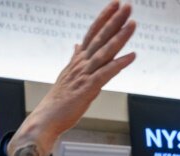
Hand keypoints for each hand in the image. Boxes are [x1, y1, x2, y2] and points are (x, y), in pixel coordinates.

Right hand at [7, 1, 135, 155]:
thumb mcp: (66, 75)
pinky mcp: (88, 89)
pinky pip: (106, 74)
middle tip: (127, 6)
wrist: (46, 119)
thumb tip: (76, 46)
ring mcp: (84, 75)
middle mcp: (81, 64)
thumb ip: (74, 59)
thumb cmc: (58, 101)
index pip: (92, 33)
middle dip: (115, 21)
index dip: (104, 17)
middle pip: (100, 38)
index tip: (115, 4)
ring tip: (132, 24)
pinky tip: (131, 56)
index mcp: (77, 60)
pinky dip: (119, 64)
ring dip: (119, 37)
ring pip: (104, 52)